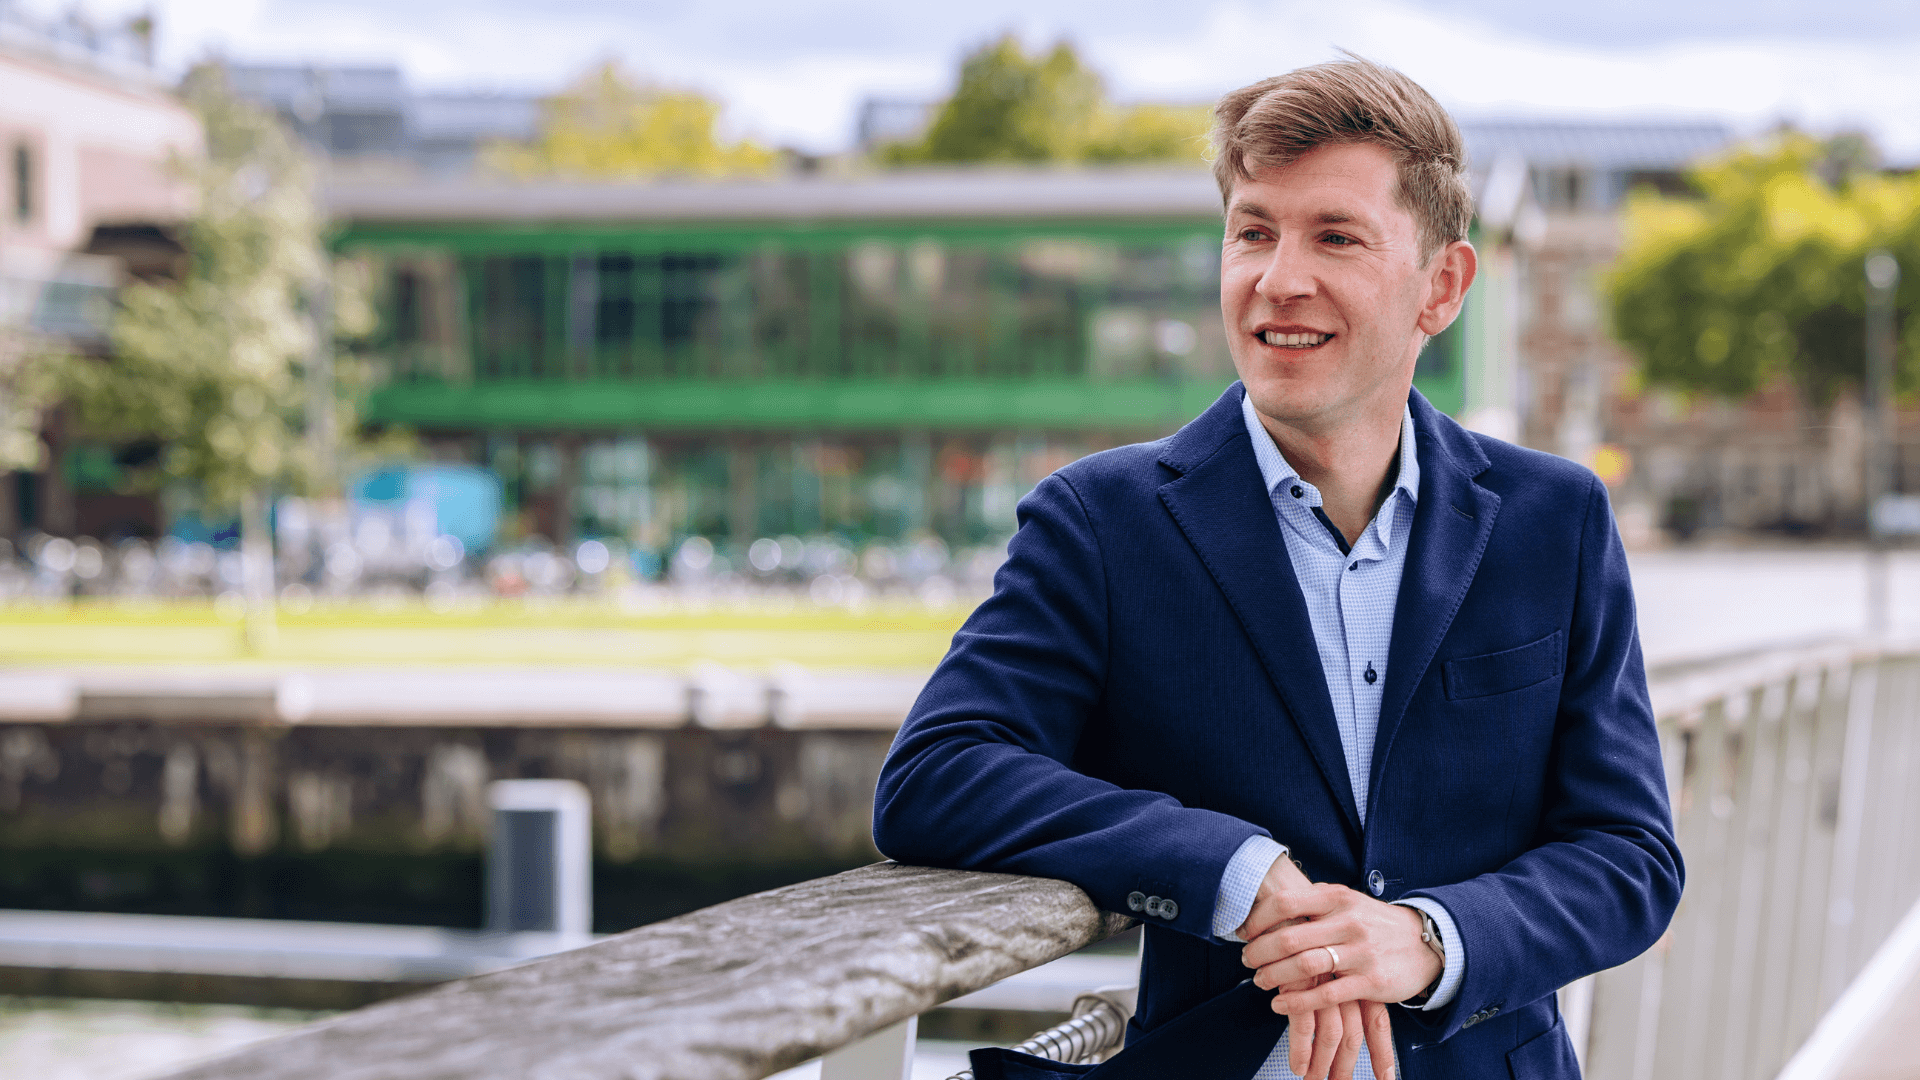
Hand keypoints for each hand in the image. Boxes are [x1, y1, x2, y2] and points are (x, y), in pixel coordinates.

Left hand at [1236, 858, 1394, 1079]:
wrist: (1424, 942)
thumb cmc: (1375, 922)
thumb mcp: (1348, 900)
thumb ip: (1314, 900)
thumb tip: (1271, 904)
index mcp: (1338, 897)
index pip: (1285, 902)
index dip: (1257, 919)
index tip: (1244, 931)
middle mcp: (1348, 922)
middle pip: (1289, 937)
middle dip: (1259, 952)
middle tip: (1246, 959)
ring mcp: (1360, 953)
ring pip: (1305, 966)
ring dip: (1274, 976)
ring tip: (1260, 980)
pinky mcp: (1370, 981)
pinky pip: (1326, 995)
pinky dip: (1297, 1003)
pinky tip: (1280, 1006)